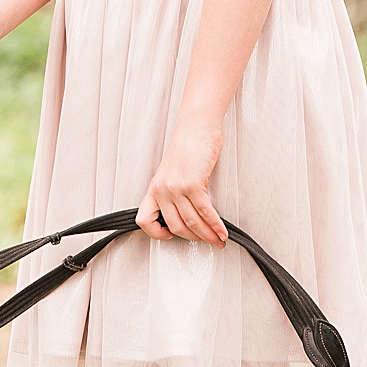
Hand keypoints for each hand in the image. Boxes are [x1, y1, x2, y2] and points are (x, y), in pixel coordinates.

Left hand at [136, 121, 225, 244]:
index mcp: (155, 188)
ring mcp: (176, 187)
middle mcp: (162, 189)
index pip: (145, 220)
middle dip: (194, 238)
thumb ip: (174, 192)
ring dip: (208, 235)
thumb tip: (187, 213)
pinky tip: (222, 230)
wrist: (196, 125)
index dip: (156, 233)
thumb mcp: (173, 171)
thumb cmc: (189, 144)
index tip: (170, 236)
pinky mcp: (192, 184)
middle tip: (208, 241)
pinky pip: (205, 212)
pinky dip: (215, 225)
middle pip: (176, 226)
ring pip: (191, 223)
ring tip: (218, 240)